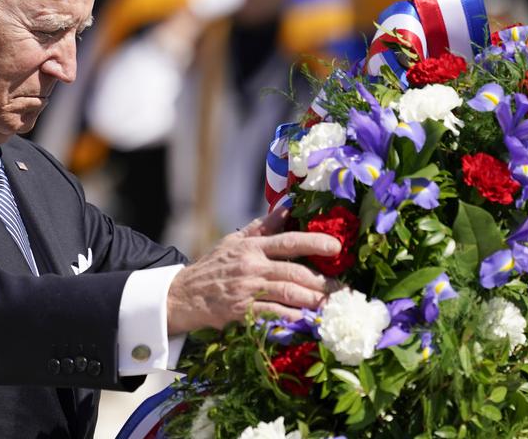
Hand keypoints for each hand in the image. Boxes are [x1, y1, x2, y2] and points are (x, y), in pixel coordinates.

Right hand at [166, 207, 340, 333]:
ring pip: (289, 293)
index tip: (336, 247)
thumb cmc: (213, 267)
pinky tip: (308, 321)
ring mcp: (247, 290)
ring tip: (332, 305)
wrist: (183, 295)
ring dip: (314, 300)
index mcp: (251, 247)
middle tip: (344, 288)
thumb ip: (263, 227)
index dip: (314, 242)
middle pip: (294, 272)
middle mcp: (251, 266)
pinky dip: (294, 318)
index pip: (288, 241)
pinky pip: (275, 315)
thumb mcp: (234, 241)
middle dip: (323, 281)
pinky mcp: (243, 311)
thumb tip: (288, 207)